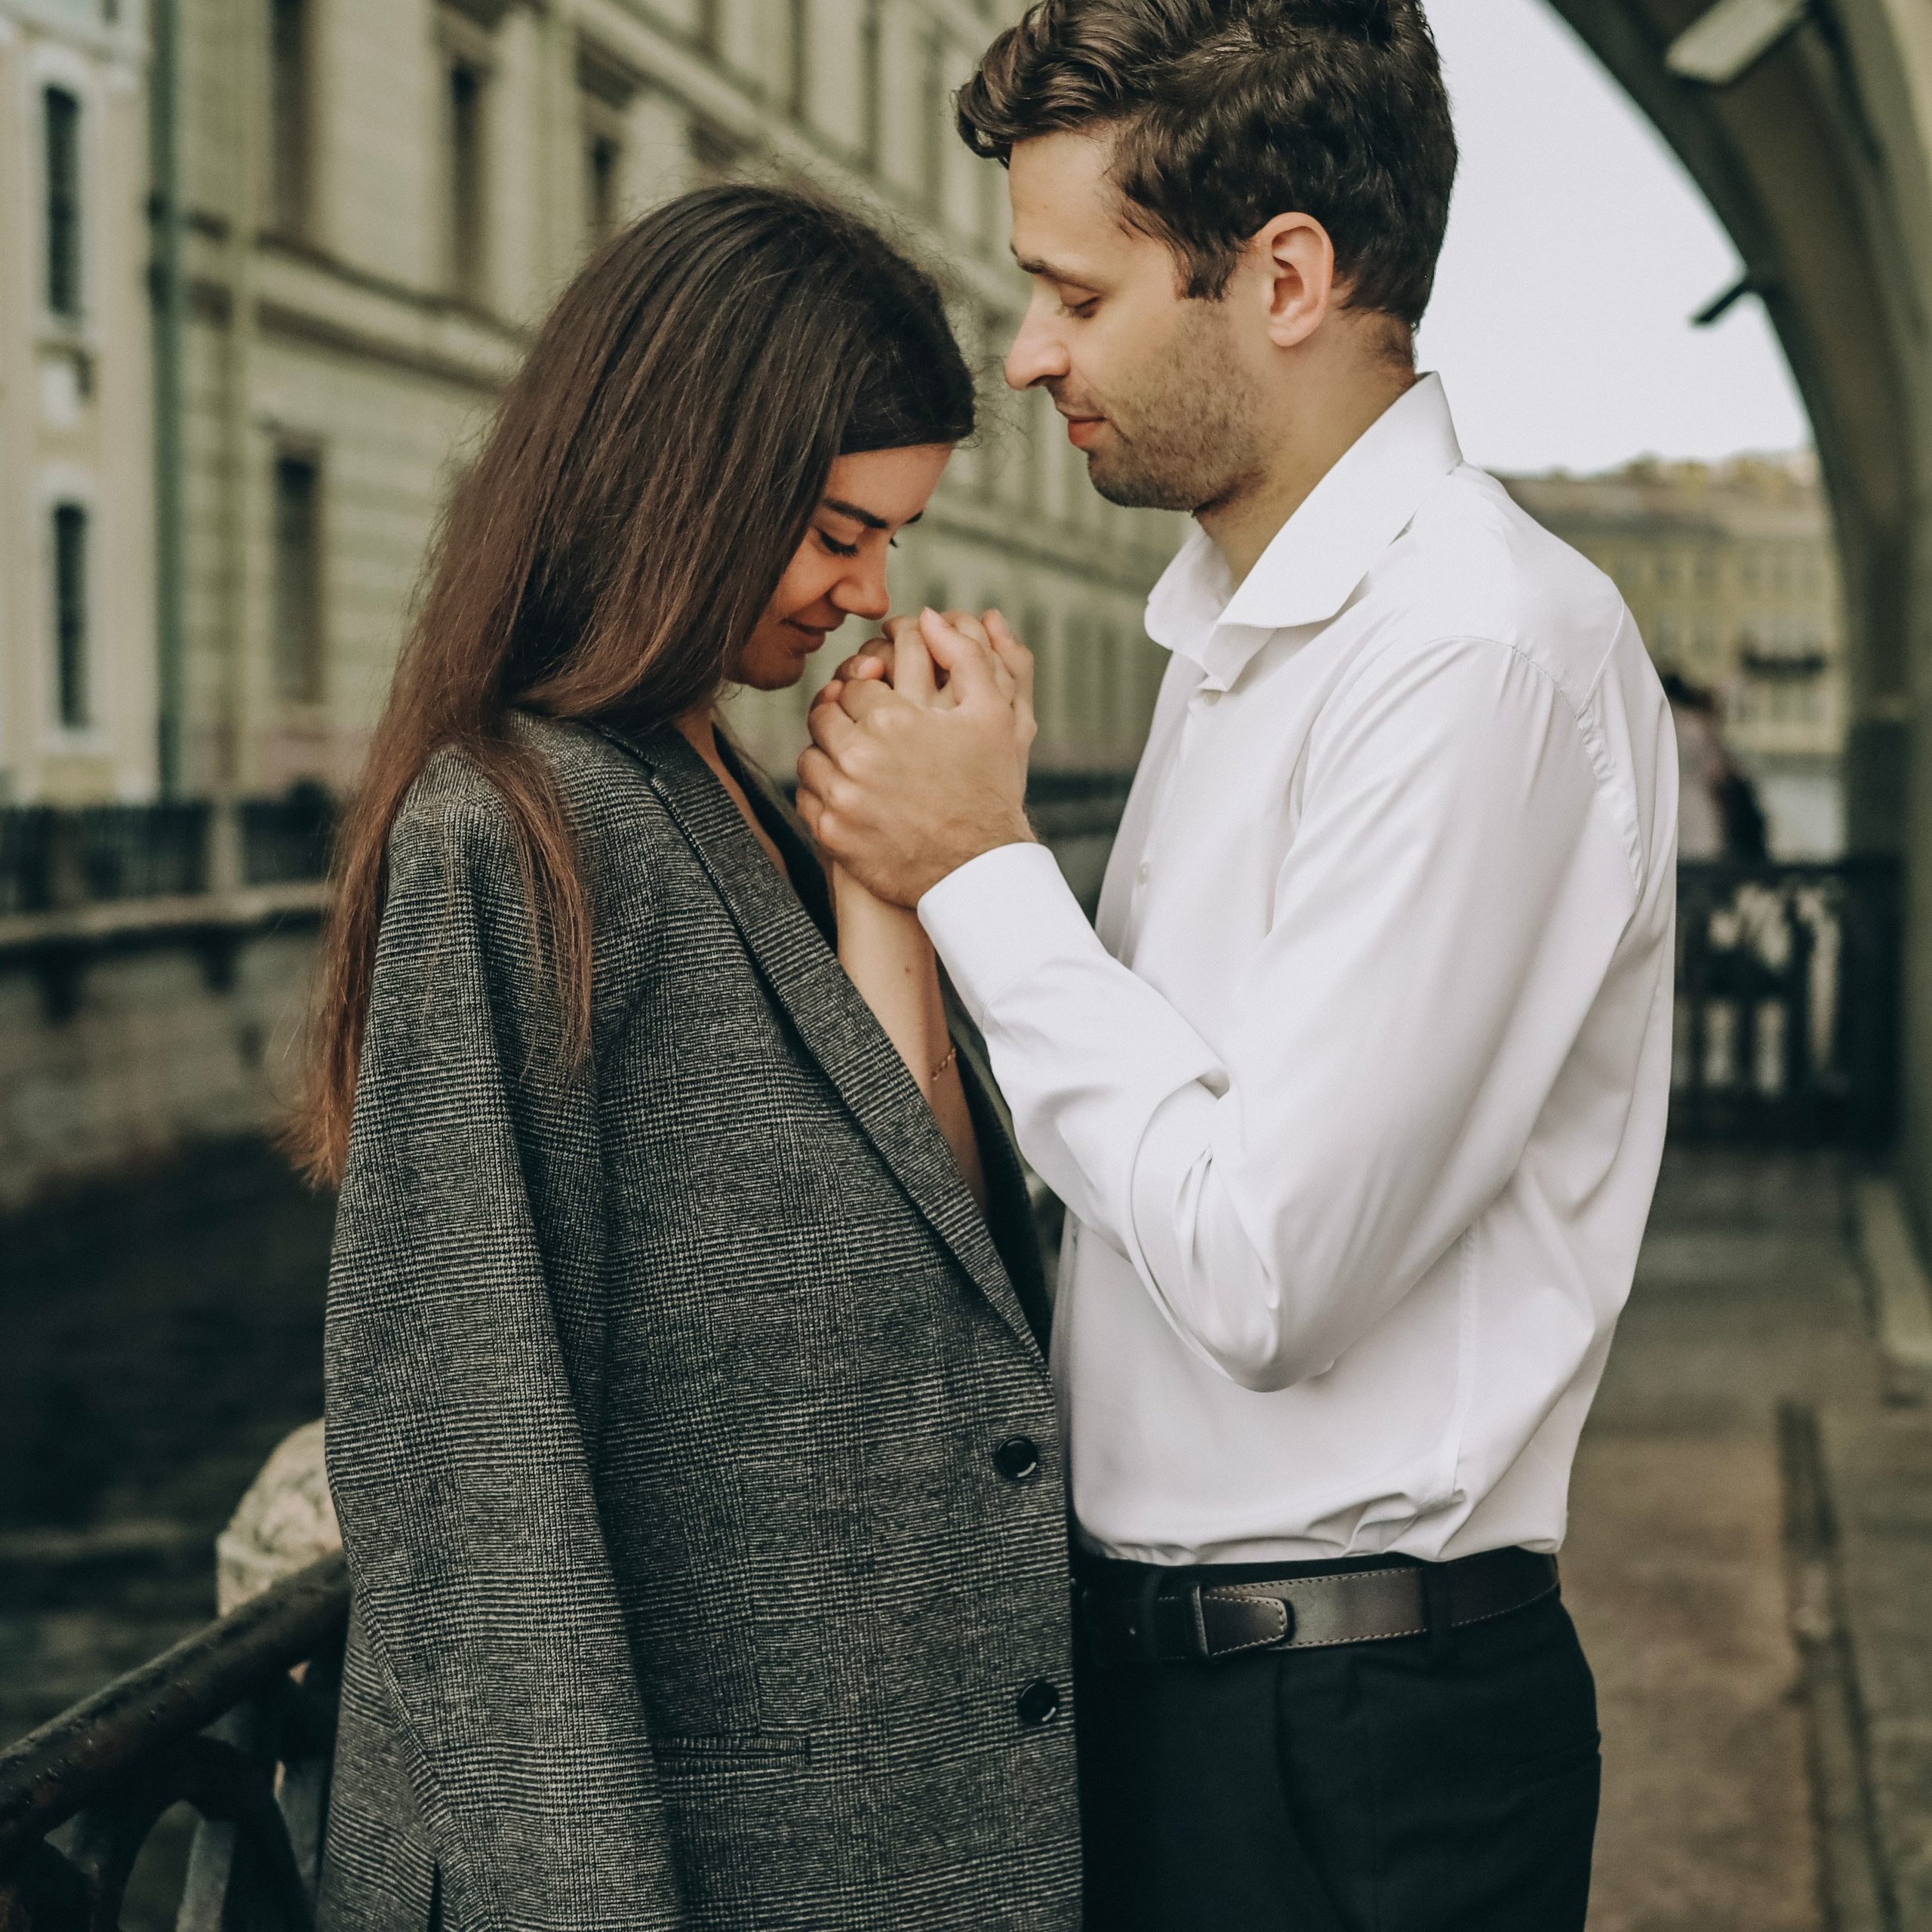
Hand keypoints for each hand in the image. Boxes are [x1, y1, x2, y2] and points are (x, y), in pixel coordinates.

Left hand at [798, 609, 1037, 906]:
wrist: (979, 869)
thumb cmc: (990, 788)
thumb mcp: (993, 714)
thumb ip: (965, 655)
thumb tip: (930, 616)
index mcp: (893, 719)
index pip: (853, 684)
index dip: (869, 690)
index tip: (882, 706)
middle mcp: (860, 756)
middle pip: (824, 716)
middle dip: (844, 718)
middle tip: (866, 731)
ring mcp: (842, 797)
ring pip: (811, 755)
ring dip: (830, 754)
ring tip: (859, 762)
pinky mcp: (832, 834)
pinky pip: (808, 797)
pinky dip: (823, 792)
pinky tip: (850, 793)